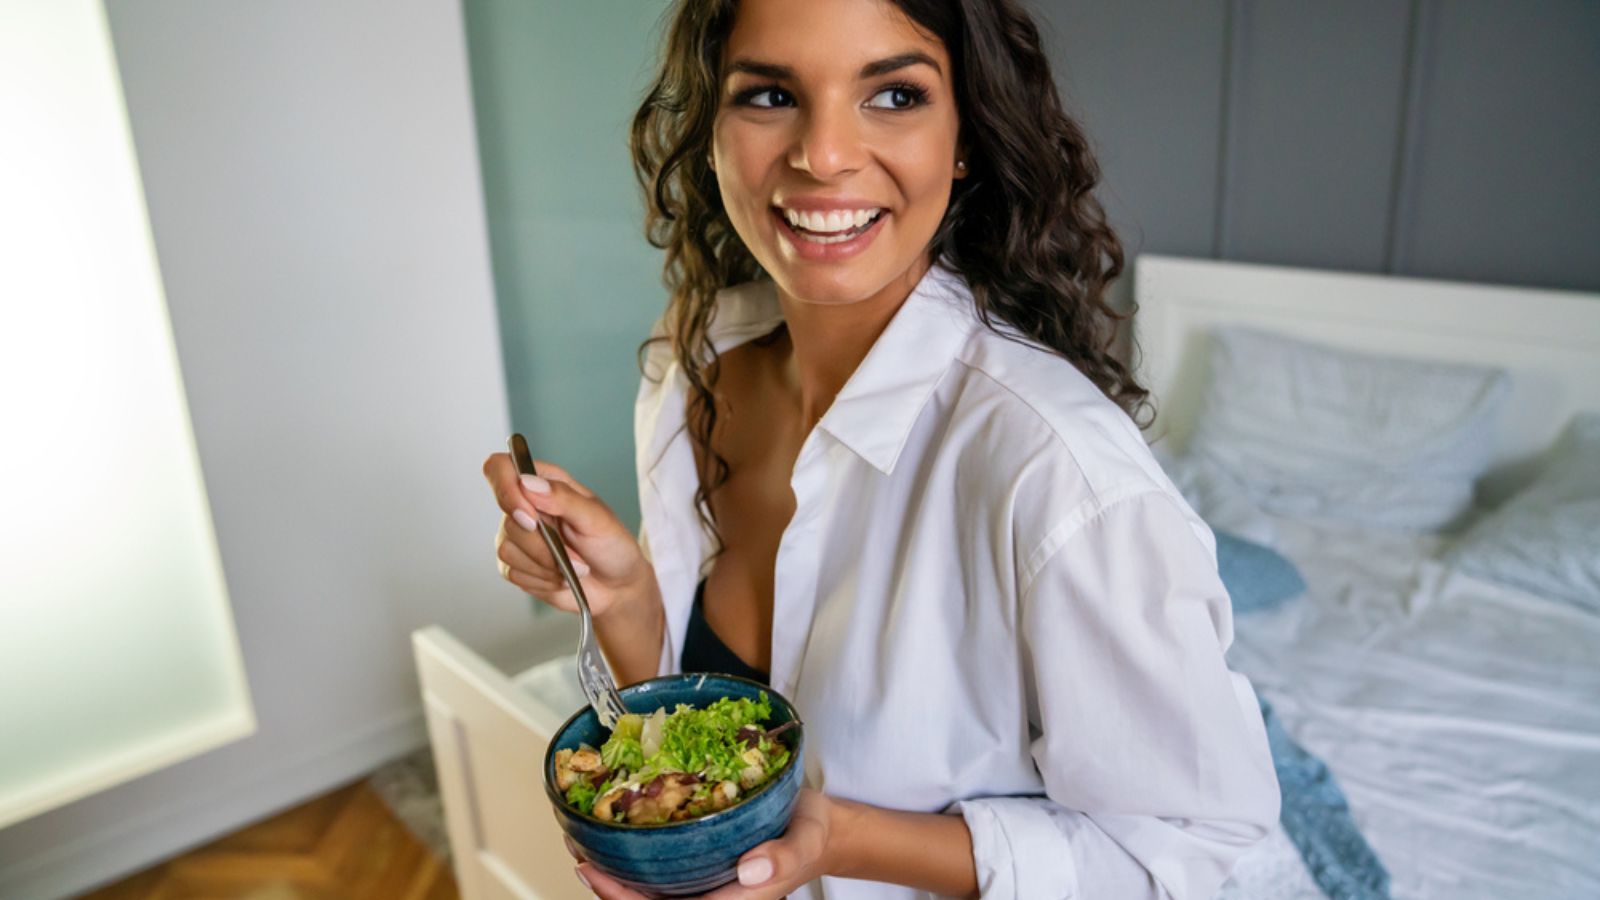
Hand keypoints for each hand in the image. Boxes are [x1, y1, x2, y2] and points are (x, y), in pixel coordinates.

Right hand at [482, 452, 649, 618]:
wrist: (615, 584)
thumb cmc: (610, 544)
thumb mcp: (596, 518)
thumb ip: (563, 498)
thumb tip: (528, 483)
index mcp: (544, 482)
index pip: (500, 468)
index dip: (505, 488)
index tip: (530, 517)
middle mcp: (524, 505)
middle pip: (509, 520)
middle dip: (543, 545)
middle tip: (575, 554)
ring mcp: (516, 535)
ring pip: (507, 550)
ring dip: (546, 566)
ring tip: (573, 566)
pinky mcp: (514, 563)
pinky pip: (512, 572)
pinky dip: (541, 580)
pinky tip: (561, 577)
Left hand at [573, 789, 836, 899]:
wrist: (818, 827)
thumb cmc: (810, 834)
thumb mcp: (805, 841)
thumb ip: (783, 858)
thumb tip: (750, 870)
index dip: (622, 898)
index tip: (592, 872)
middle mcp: (711, 897)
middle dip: (607, 886)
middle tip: (576, 853)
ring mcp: (702, 884)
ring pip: (647, 890)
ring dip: (613, 872)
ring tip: (582, 844)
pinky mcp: (699, 865)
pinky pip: (658, 870)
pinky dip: (632, 855)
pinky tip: (613, 836)